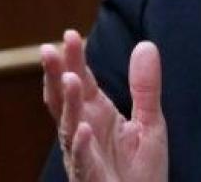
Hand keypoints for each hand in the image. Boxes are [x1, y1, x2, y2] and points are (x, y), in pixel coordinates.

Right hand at [41, 30, 167, 180]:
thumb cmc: (141, 169)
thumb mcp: (151, 121)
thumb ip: (145, 86)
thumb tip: (146, 44)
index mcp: (98, 114)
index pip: (82, 82)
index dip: (75, 59)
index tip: (69, 35)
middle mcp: (85, 131)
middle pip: (64, 99)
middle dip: (57, 75)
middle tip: (49, 49)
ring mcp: (84, 154)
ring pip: (69, 126)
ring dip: (68, 104)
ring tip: (70, 80)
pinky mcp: (91, 178)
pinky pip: (83, 161)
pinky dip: (81, 144)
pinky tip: (84, 128)